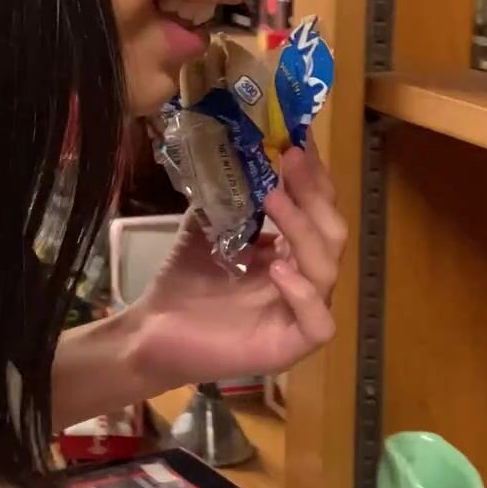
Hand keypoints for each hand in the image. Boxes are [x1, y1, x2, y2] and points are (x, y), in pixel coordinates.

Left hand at [128, 137, 346, 394]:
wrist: (154, 328)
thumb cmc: (187, 280)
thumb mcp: (210, 225)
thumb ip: (232, 194)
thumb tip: (244, 147)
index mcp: (293, 252)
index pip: (318, 210)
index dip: (313, 176)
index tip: (298, 142)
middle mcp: (306, 279)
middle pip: (332, 234)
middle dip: (314, 193)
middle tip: (289, 159)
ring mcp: (301, 314)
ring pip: (327, 270)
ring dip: (302, 229)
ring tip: (274, 200)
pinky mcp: (290, 345)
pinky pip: (319, 323)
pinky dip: (304, 294)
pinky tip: (278, 269)